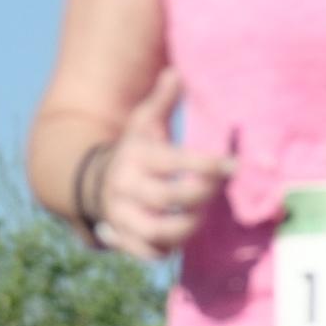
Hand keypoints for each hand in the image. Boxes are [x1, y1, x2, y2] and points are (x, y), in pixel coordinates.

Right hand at [90, 69, 229, 255]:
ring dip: (188, 226)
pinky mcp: (123, 239)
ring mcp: (122, 216)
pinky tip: (183, 234)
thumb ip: (162, 100)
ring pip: (158, 232)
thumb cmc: (134, 149)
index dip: (205, 165)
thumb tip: (176, 73)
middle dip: (200, 196)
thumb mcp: (143, 122)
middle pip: (167, 199)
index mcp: (135, 157)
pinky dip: (170, 248)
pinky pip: (149, 252)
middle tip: (217, 190)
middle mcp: (125, 188)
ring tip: (202, 214)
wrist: (93, 182)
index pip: (173, 162)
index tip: (233, 165)